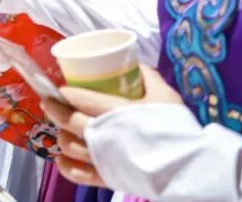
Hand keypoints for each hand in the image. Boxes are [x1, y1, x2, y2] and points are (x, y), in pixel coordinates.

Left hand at [42, 64, 183, 186]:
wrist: (191, 165)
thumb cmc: (178, 128)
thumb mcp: (165, 95)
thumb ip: (147, 76)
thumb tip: (133, 63)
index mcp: (118, 112)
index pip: (82, 99)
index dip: (67, 93)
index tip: (60, 89)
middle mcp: (106, 135)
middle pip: (69, 121)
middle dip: (55, 109)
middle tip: (49, 101)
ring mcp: (105, 158)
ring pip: (70, 146)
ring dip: (60, 135)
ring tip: (60, 127)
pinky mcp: (109, 177)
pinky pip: (78, 174)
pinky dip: (66, 167)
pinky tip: (61, 158)